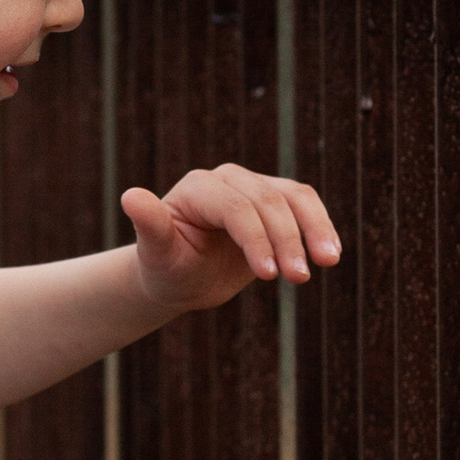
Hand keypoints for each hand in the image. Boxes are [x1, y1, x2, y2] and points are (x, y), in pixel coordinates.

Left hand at [123, 165, 339, 315]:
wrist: (183, 277)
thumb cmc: (166, 268)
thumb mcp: (155, 255)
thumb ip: (149, 227)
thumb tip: (130, 196)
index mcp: (197, 188)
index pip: (235, 208)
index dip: (255, 239)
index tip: (270, 276)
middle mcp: (227, 179)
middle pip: (268, 202)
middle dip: (287, 241)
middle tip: (299, 280)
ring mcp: (254, 186)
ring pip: (295, 197)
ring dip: (314, 229)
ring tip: (328, 262)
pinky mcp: (276, 200)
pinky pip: (305, 206)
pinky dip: (320, 227)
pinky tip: (330, 253)